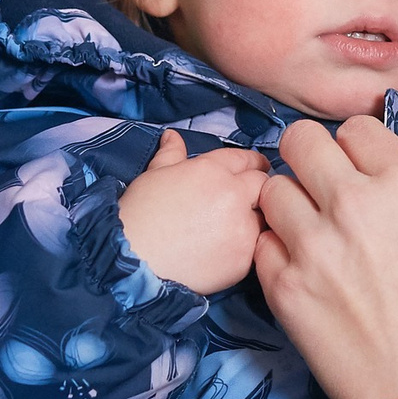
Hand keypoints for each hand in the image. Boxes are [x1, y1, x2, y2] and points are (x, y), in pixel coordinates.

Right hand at [120, 130, 271, 294]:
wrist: (132, 261)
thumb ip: (171, 154)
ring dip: (255, 219)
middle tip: (253, 197)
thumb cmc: (138, 216)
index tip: (256, 168)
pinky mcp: (243, 259)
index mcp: (211, 170)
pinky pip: (256, 248)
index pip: (246, 158)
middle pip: (264, 185)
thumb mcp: (153, 176)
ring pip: (265, 218)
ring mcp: (242, 228)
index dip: (252, 163)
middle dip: (260, 188)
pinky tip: (228, 250)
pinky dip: (246, 247)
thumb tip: (172, 136)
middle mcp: (233, 195)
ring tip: (236, 228)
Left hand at [254, 116, 397, 398]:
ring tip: (308, 233)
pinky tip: (301, 272)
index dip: (356, 149)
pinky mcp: (283, 287)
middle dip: (309, 160)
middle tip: (321, 189)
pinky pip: (261, 244)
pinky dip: (275, 252)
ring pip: (272, 189)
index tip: (360, 172)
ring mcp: (313, 244)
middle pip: (301, 141)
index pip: (358, 129)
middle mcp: (355, 202)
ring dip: (287, 204)